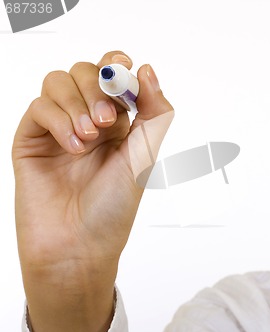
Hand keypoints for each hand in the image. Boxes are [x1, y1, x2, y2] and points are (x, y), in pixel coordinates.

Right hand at [12, 51, 173, 331]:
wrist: (79, 247)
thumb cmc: (114, 208)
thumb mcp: (145, 156)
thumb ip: (155, 113)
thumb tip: (148, 69)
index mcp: (121, 122)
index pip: (115, 72)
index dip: (118, 64)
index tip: (124, 73)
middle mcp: (90, 120)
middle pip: (85, 71)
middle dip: (98, 88)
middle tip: (108, 122)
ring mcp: (59, 128)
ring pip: (58, 81)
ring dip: (77, 104)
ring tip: (90, 138)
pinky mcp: (32, 139)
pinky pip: (39, 107)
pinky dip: (58, 120)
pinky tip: (73, 147)